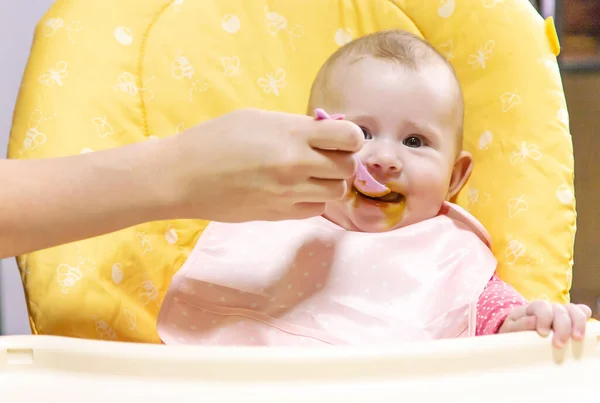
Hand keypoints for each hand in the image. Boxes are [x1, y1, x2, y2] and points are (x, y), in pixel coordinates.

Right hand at [169, 108, 363, 221]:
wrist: (182, 177)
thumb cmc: (214, 139)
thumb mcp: (258, 119)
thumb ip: (295, 127)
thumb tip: (324, 135)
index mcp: (292, 134)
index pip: (350, 137)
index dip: (351, 137)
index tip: (340, 138)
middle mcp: (296, 165)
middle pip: (348, 168)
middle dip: (343, 161)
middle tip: (326, 157)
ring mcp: (289, 194)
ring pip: (337, 192)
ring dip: (330, 182)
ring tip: (310, 175)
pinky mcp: (280, 215)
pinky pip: (316, 210)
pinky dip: (313, 200)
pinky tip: (296, 191)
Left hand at [498, 301, 591, 347]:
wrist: (515, 331)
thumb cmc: (513, 330)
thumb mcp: (510, 328)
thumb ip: (519, 324)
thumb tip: (533, 321)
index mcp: (532, 308)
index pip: (541, 306)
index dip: (544, 318)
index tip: (543, 333)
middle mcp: (548, 307)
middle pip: (560, 309)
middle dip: (562, 326)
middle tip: (559, 344)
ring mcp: (560, 312)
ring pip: (573, 309)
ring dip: (577, 323)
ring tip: (577, 338)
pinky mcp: (569, 319)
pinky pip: (582, 312)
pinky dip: (584, 319)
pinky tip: (581, 332)